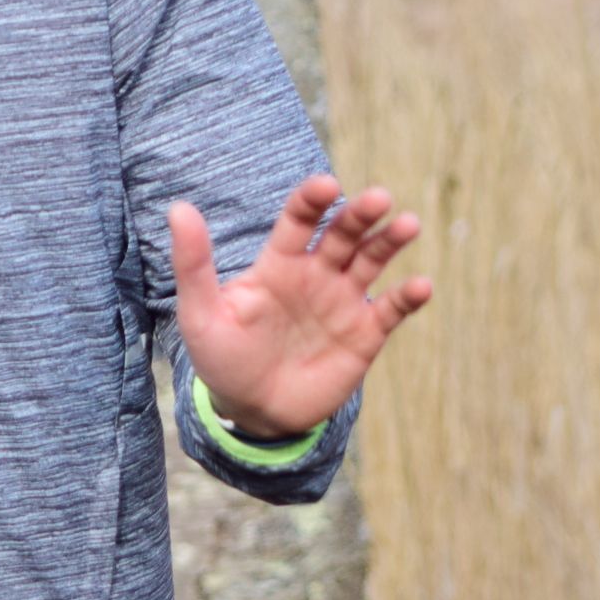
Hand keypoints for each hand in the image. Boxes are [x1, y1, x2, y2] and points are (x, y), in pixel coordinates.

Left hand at [172, 173, 432, 436]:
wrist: (252, 414)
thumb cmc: (222, 359)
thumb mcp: (201, 313)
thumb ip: (193, 263)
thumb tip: (178, 208)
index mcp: (278, 263)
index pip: (298, 220)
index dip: (312, 200)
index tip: (325, 185)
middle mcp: (315, 274)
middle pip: (342, 233)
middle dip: (359, 215)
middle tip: (377, 199)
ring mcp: (342, 302)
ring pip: (372, 261)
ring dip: (390, 242)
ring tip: (407, 224)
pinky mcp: (365, 335)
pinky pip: (391, 310)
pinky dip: (408, 297)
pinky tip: (420, 286)